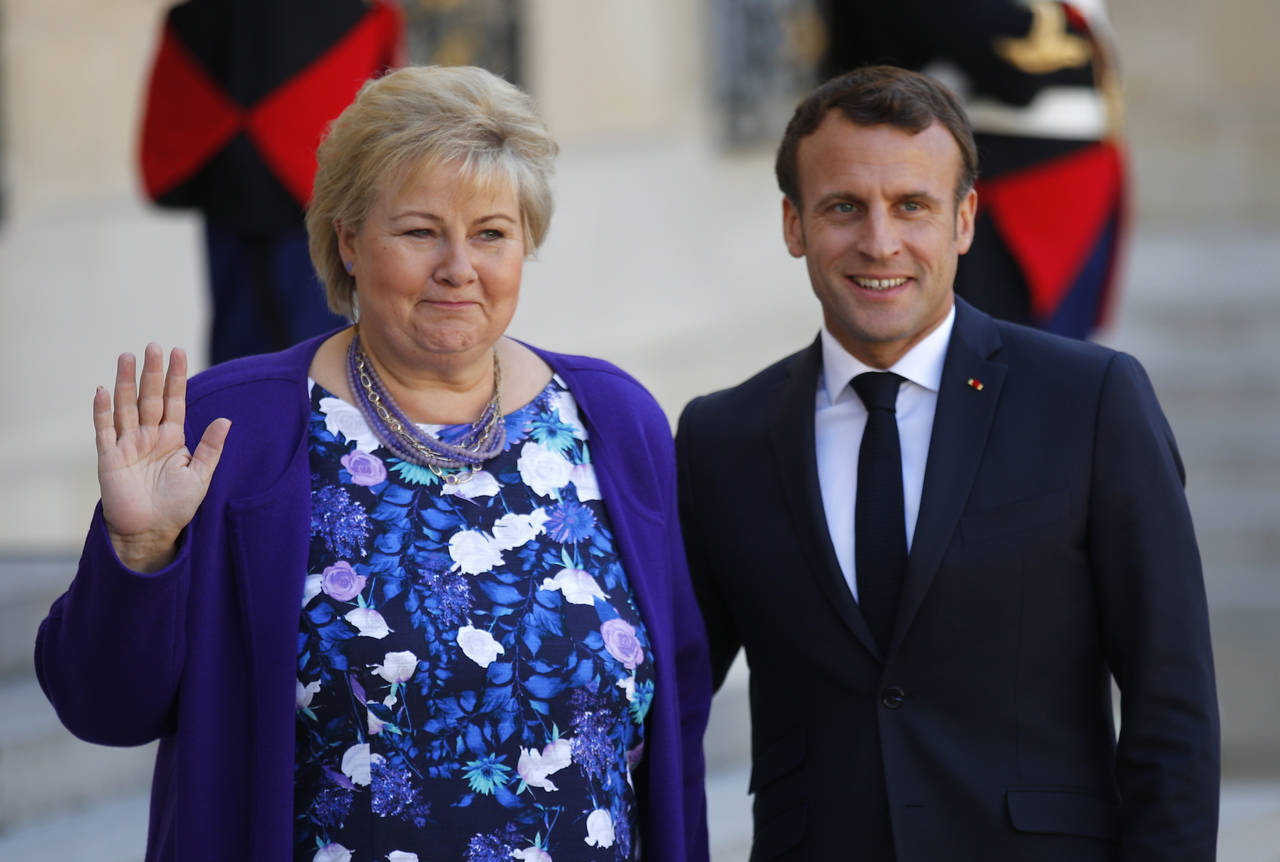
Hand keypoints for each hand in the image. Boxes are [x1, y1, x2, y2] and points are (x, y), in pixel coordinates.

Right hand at [94, 344, 229, 571]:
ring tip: (126, 356)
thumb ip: (211, 447)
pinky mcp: (109, 458)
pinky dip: (103, 411)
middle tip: (152, 346)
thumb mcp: (200, 476)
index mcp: (172, 438)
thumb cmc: (177, 506)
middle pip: (150, 397)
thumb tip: (226, 419)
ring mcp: (127, 445)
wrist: (151, 533)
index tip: (178, 351)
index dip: (176, 377)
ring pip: (126, 407)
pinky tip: (102, 390)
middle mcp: (149, 436)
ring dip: (125, 382)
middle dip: (152, 372)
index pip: (175, 401)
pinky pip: (104, 430)